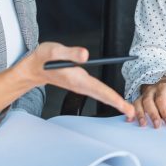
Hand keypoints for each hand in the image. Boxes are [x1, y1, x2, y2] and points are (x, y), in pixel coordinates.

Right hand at [17, 42, 134, 118]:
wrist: (32, 68)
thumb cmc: (43, 59)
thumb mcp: (54, 51)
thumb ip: (70, 52)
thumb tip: (85, 55)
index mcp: (77, 79)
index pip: (99, 89)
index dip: (112, 97)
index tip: (123, 105)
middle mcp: (80, 85)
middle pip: (103, 96)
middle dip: (118, 105)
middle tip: (132, 114)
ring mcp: (80, 86)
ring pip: (101, 95)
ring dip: (115, 102)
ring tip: (128, 110)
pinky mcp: (80, 84)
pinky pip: (98, 92)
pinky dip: (108, 97)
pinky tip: (115, 100)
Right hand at [134, 77, 165, 127]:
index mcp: (163, 88)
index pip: (161, 100)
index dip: (164, 112)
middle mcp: (151, 90)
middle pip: (148, 102)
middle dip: (152, 115)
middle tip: (157, 126)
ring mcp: (143, 95)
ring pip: (138, 103)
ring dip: (140, 115)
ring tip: (143, 124)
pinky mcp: (139, 100)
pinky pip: (133, 106)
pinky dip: (131, 113)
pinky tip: (130, 120)